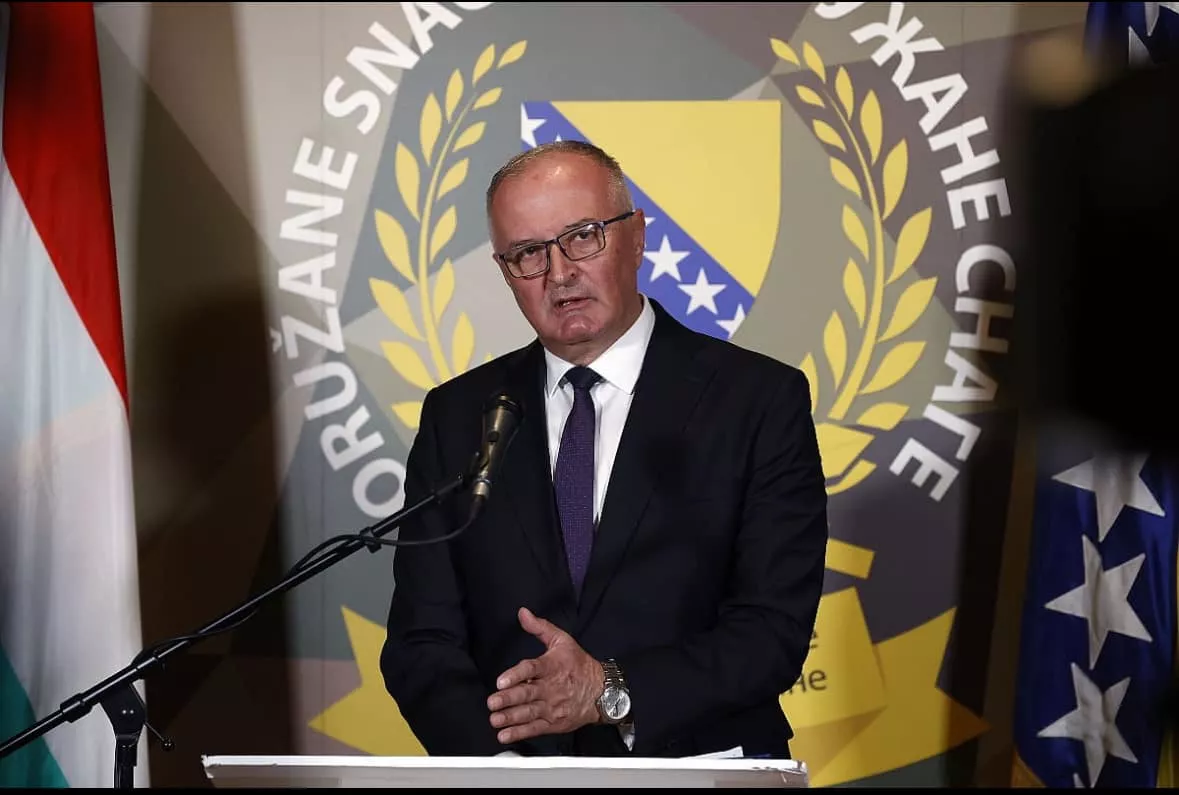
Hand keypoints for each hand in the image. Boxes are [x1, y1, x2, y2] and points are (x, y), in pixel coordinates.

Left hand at [487, 607, 604, 744]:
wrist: (602, 691)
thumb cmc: (579, 664)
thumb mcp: (562, 641)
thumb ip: (540, 627)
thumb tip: (522, 613)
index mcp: (552, 666)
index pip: (532, 669)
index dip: (516, 674)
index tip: (501, 681)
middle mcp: (551, 688)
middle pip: (528, 693)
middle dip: (508, 698)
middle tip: (492, 702)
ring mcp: (553, 707)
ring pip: (529, 713)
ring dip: (510, 717)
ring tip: (495, 719)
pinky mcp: (554, 723)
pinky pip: (535, 729)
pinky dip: (519, 732)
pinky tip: (505, 734)